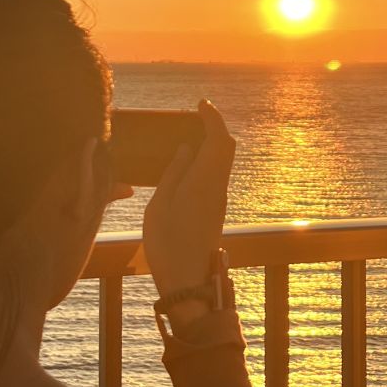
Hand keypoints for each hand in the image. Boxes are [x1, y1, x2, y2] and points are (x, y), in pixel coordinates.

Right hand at [141, 98, 235, 300]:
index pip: (218, 139)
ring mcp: (217, 200)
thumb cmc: (168, 245)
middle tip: (194, 117)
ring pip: (222, 162)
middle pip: (225, 148)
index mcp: (205, 180)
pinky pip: (214, 175)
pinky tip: (186, 164)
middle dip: (214, 128)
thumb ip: (174, 173)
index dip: (212, 118)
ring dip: (210, 144)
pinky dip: (205, 160)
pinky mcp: (213, 211)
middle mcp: (217, 187)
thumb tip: (187, 148)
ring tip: (186, 136)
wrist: (189, 282)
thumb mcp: (160, 205)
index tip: (200, 104)